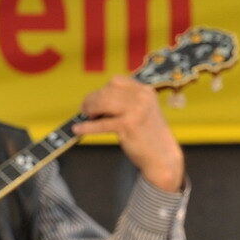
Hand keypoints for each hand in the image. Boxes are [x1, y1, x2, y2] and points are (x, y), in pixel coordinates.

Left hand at [73, 75, 184, 191]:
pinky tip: (78, 129)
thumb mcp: (142, 111)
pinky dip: (87, 127)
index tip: (95, 99)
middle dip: (92, 99)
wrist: (162, 157)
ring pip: (103, 102)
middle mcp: (142, 98)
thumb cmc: (148, 136)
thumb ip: (125, 102)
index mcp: (146, 91)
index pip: (117, 81)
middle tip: (85, 110)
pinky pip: (101, 124)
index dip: (103, 89)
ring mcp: (136, 110)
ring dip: (90, 109)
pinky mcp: (128, 125)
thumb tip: (95, 99)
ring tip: (86, 116)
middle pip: (107, 90)